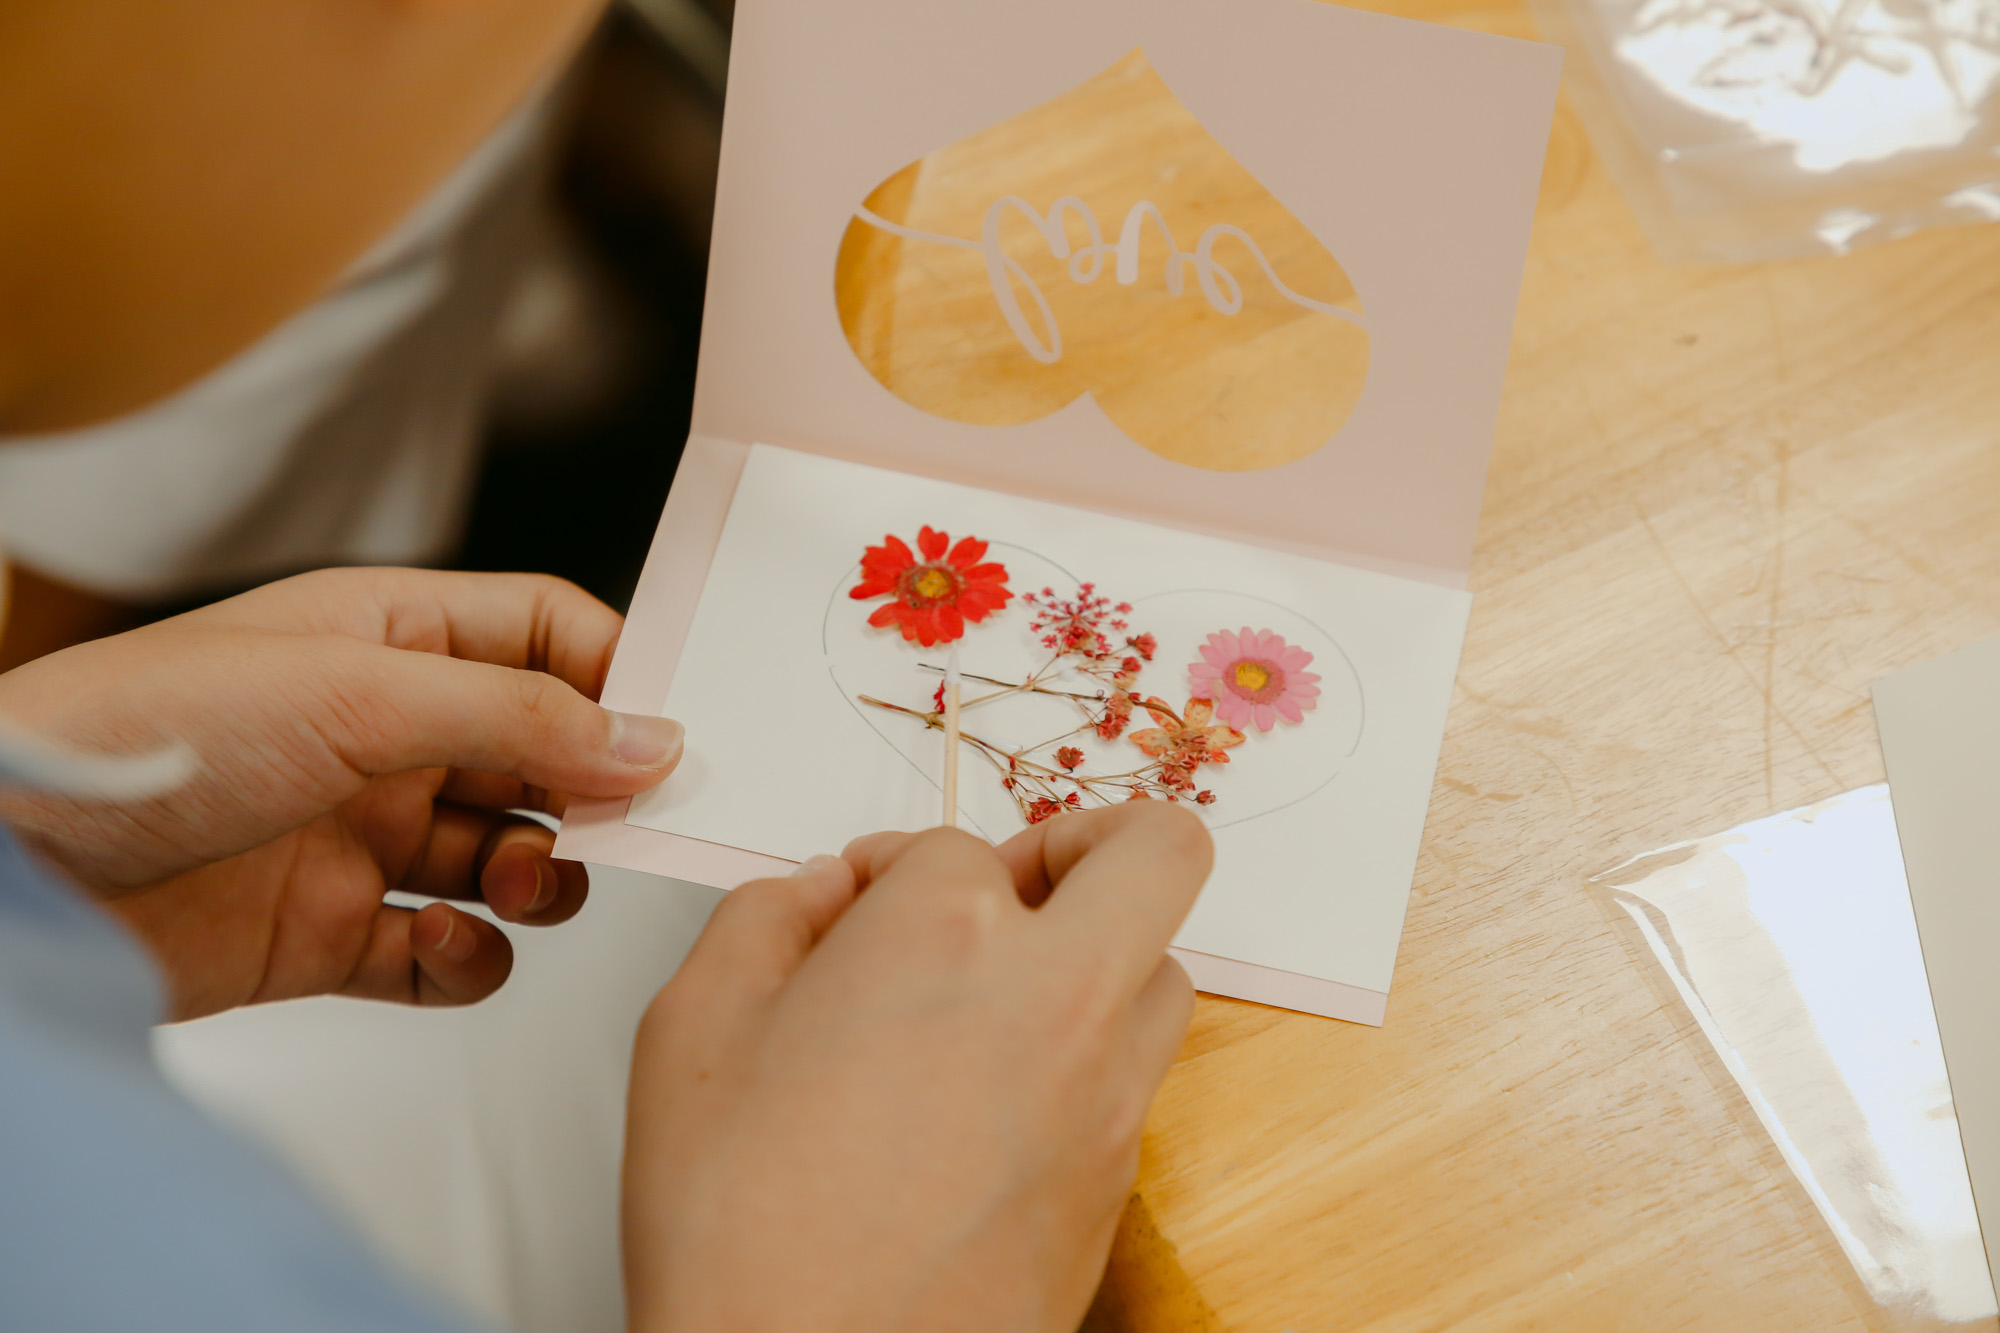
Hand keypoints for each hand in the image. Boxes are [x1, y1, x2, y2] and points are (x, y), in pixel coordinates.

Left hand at [0, 567, 682, 1018]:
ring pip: (509, 858)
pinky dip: (470, 961)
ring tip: (528, 881)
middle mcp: (384, 732)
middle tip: (629, 826)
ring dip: (543, 879)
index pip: (546, 633)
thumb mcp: (359, 694)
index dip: (620, 675)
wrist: (13, 863)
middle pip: (544, 754)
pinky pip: (447, 955)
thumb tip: (650, 740)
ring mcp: (360, 834)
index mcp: (389, 637)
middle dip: (593, 793)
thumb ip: (519, 715)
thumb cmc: (150, 735)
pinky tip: (443, 944)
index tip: (676, 732)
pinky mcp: (331, 933)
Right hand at [622, 802, 1211, 1332]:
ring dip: (1099, 953)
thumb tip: (824, 890)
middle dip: (1090, 839)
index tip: (849, 912)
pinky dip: (1088, 1055)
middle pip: (1158, 851)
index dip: (889, 868)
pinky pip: (1139, 1075)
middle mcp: (1057, 998)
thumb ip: (764, 918)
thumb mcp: (689, 1029)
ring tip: (1000, 999)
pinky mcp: (1120, 1182)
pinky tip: (995, 1098)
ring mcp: (1107, 1094)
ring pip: (1164, 968)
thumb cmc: (741, 1229)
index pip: (954, 841)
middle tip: (1011, 886)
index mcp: (947, 933)